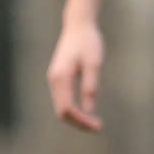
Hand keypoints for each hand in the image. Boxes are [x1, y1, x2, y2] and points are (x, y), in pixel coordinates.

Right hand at [48, 17, 106, 132]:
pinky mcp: (59, 79)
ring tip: (95, 123)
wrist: (78, 25)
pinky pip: (64, 101)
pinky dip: (74, 110)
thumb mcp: (94, 64)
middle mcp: (54, 81)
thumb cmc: (88, 42)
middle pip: (62, 112)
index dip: (82, 121)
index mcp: (61, 78)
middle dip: (79, 123)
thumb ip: (90, 86)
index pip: (67, 109)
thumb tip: (89, 110)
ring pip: (62, 108)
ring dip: (77, 118)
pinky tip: (87, 113)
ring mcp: (54, 80)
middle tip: (99, 128)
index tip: (98, 126)